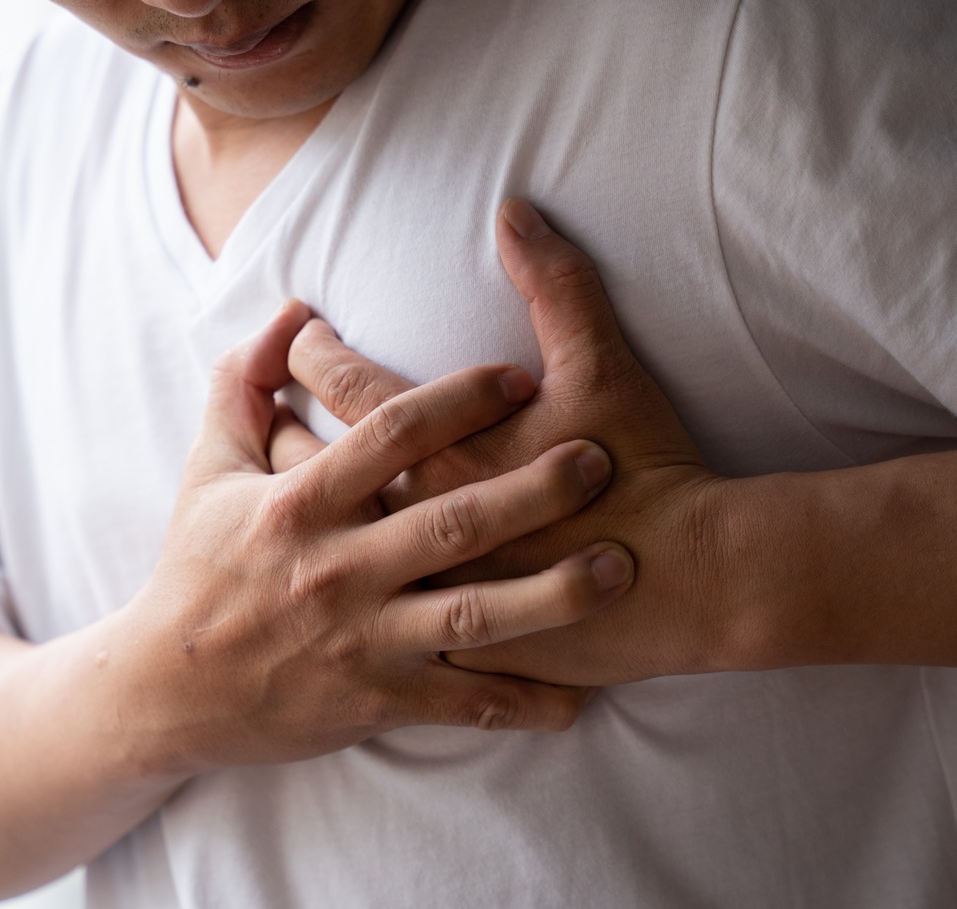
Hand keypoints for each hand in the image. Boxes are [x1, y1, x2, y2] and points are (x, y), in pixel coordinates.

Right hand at [118, 298, 635, 771]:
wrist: (165, 692)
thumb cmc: (195, 572)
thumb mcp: (208, 470)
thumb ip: (245, 383)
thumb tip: (292, 312)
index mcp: (299, 505)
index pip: (388, 435)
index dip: (459, 401)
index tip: (520, 377)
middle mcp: (336, 570)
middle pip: (450, 521)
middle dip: (533, 488)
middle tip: (600, 458)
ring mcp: (361, 640)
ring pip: (473, 616)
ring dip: (553, 594)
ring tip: (620, 566)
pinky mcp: (375, 702)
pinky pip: (465, 705)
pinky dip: (525, 704)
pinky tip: (582, 697)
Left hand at [281, 200, 731, 685]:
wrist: (685, 586)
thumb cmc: (641, 471)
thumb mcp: (601, 366)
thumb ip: (554, 285)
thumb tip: (514, 211)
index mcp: (436, 450)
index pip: (345, 388)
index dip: (314, 355)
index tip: (302, 339)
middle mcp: (410, 523)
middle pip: (317, 474)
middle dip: (285, 439)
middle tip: (271, 423)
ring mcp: (420, 593)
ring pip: (335, 556)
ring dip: (306, 527)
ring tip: (288, 508)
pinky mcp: (442, 648)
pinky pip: (372, 629)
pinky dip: (351, 607)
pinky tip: (339, 596)